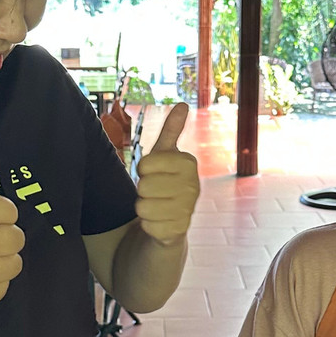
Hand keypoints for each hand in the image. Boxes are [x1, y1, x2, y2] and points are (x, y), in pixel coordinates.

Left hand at [133, 103, 198, 245]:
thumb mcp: (164, 155)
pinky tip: (158, 222)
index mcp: (188, 163)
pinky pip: (146, 226)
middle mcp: (193, 186)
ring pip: (142, 207)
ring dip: (142, 208)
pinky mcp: (178, 232)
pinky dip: (147, 225)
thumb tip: (183, 104)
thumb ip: (171, 130)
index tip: (152, 173)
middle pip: (143, 186)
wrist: (171, 221)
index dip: (142, 169)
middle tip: (153, 192)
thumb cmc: (164, 182)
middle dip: (142, 190)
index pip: (145, 163)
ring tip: (155, 206)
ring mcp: (188, 210)